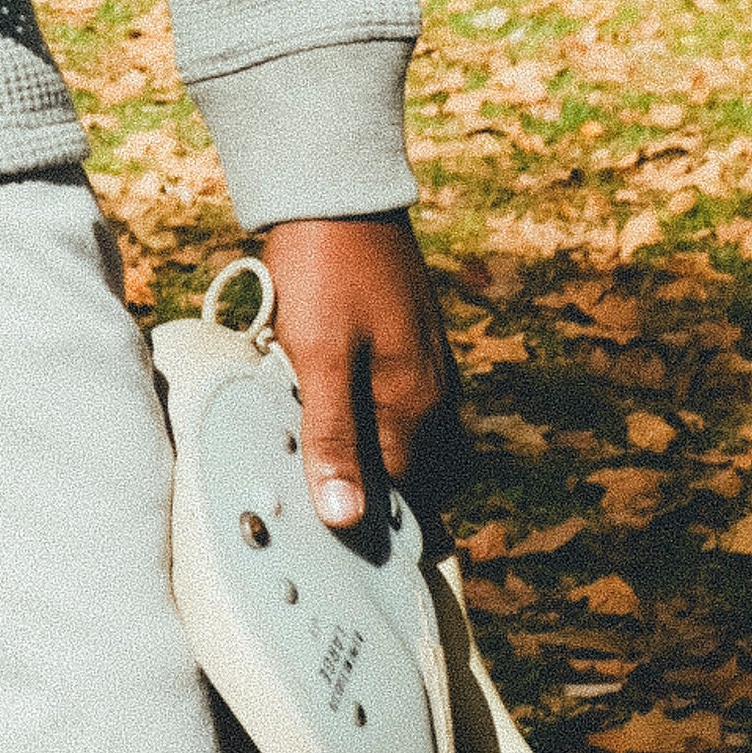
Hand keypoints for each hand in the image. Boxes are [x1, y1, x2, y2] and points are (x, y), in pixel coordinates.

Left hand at [261, 212, 457, 533]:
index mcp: (414, 405)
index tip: (337, 558)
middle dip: (391, 504)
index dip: (369, 526)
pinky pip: (410, 407)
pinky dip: (385, 428)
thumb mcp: (317, 356)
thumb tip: (347, 518)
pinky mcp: (413, 343)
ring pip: (418, 443)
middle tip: (340, 528)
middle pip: (420, 477)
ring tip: (339, 479)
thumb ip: (332, 437)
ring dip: (387, 466)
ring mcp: (429, 366)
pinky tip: (346, 420)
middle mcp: (434, 393)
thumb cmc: (323, 272)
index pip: (400, 496)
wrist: (339, 194)